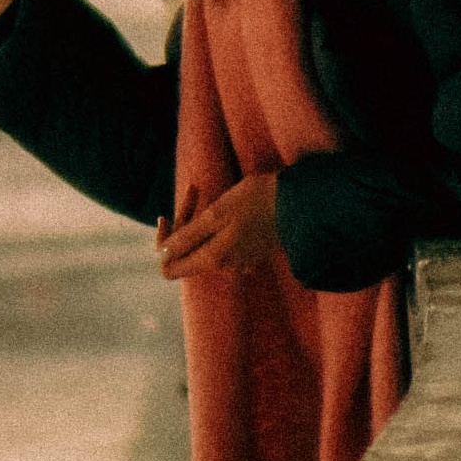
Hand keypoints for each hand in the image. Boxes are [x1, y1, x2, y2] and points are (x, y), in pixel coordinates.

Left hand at [156, 174, 282, 281]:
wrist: (298, 202)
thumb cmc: (256, 202)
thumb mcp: (216, 214)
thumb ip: (188, 237)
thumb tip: (162, 253)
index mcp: (213, 259)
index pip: (169, 268)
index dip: (163, 245)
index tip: (166, 217)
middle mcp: (223, 266)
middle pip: (186, 253)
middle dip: (183, 223)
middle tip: (194, 192)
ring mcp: (238, 260)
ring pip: (203, 245)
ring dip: (199, 221)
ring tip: (206, 194)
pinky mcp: (249, 251)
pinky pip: (220, 242)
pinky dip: (215, 225)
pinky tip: (225, 205)